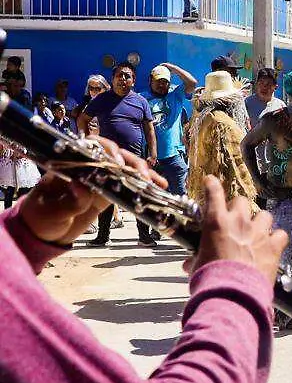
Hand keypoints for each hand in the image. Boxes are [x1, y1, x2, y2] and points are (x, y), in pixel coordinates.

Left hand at [20, 138, 165, 244]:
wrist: (42, 234)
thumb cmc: (40, 219)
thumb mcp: (51, 213)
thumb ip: (69, 201)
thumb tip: (82, 185)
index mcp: (69, 165)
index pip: (89, 147)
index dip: (106, 150)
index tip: (118, 162)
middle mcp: (86, 168)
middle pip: (114, 156)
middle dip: (131, 163)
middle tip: (143, 177)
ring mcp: (99, 180)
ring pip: (125, 169)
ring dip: (142, 173)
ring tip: (156, 183)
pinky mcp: (108, 194)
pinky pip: (129, 186)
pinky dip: (144, 186)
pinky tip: (159, 187)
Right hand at [185, 176, 286, 284]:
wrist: (232, 292)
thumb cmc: (210, 278)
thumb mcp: (196, 265)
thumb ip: (195, 259)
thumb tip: (188, 264)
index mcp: (215, 223)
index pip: (213, 194)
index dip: (212, 185)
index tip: (211, 181)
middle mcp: (239, 222)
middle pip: (242, 201)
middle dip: (239, 208)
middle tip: (236, 220)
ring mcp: (258, 232)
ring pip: (264, 215)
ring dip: (260, 222)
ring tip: (257, 232)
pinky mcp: (273, 245)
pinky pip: (281, 234)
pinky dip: (277, 238)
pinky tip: (273, 245)